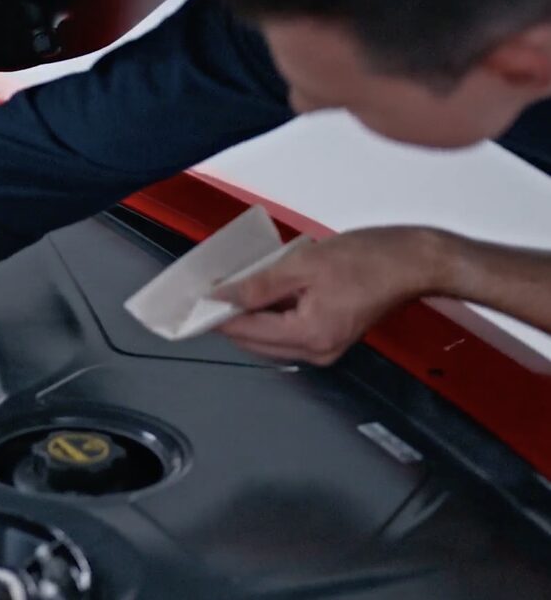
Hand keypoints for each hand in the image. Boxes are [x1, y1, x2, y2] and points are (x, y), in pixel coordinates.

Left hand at [215, 227, 448, 365]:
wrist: (414, 261)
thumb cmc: (369, 259)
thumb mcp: (302, 265)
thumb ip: (258, 285)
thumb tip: (224, 297)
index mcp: (310, 336)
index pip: (247, 333)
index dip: (219, 316)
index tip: (197, 301)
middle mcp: (317, 351)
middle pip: (256, 342)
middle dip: (232, 319)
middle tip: (212, 292)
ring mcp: (326, 347)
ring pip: (271, 339)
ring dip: (251, 317)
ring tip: (234, 289)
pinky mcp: (331, 337)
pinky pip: (289, 331)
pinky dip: (272, 315)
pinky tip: (263, 293)